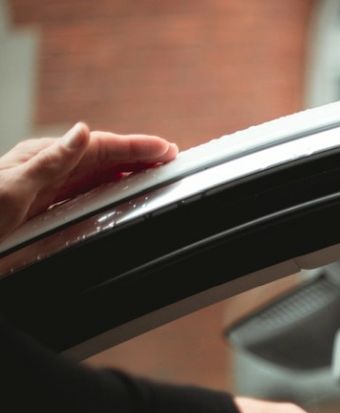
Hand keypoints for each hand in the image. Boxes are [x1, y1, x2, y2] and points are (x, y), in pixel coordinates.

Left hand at [0, 122, 177, 240]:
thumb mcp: (14, 189)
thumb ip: (51, 161)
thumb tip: (83, 130)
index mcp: (42, 159)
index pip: (97, 147)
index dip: (134, 146)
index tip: (166, 148)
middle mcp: (45, 168)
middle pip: (101, 156)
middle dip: (137, 153)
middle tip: (171, 155)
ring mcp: (45, 185)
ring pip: (95, 171)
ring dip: (127, 168)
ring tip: (153, 168)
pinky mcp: (43, 203)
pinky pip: (85, 189)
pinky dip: (109, 185)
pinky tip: (117, 189)